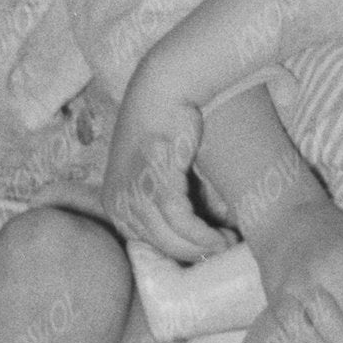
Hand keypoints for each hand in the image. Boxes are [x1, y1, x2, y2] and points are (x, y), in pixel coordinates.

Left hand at [101, 67, 222, 265]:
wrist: (162, 88)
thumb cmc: (166, 129)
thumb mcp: (157, 173)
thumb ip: (172, 206)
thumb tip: (205, 240)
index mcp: (114, 203)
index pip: (147, 244)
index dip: (179, 252)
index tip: (206, 254)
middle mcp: (118, 201)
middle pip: (159, 245)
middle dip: (194, 254)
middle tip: (223, 252)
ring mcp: (133, 191)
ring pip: (170, 237)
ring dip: (203, 247)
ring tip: (228, 245)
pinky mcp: (154, 179)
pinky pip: (181, 220)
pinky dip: (203, 233)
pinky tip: (223, 236)